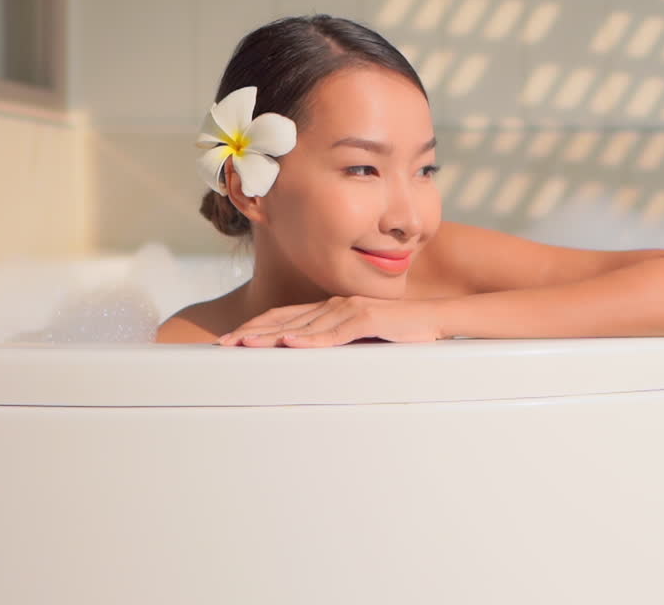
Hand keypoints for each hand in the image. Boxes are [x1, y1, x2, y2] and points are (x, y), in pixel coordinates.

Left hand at [216, 295, 441, 347]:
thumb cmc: (404, 332)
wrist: (438, 319)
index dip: (259, 326)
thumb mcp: (365, 339)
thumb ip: (341, 343)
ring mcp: (352, 310)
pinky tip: (291, 345)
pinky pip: (335, 333)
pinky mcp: (369, 320)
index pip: (288, 317)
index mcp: (334, 309)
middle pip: (288, 320)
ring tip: (246, 345)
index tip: (234, 338)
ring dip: (273, 337)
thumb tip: (313, 358)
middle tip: (224, 344)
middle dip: (254, 332)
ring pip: (305, 326)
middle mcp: (337, 305)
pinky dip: (311, 340)